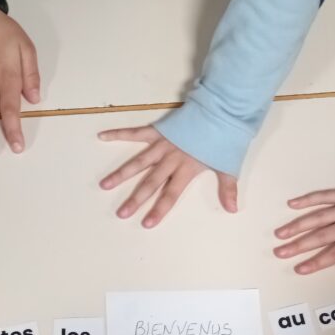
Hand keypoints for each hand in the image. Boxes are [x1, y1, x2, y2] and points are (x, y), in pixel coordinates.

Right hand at [99, 126, 237, 227]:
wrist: (220, 110)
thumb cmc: (224, 138)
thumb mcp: (228, 165)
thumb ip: (227, 188)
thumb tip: (232, 209)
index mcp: (186, 170)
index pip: (170, 194)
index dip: (159, 210)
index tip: (146, 223)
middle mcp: (170, 160)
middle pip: (150, 182)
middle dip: (135, 199)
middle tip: (121, 212)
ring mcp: (162, 145)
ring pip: (138, 162)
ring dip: (121, 174)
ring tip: (104, 184)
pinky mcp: (158, 131)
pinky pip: (136, 133)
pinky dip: (119, 134)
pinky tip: (102, 137)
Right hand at [274, 183, 334, 274]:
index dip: (316, 261)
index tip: (299, 268)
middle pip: (320, 236)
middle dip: (298, 246)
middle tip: (280, 252)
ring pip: (318, 217)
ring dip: (297, 225)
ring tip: (281, 234)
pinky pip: (325, 196)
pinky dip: (308, 199)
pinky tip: (293, 204)